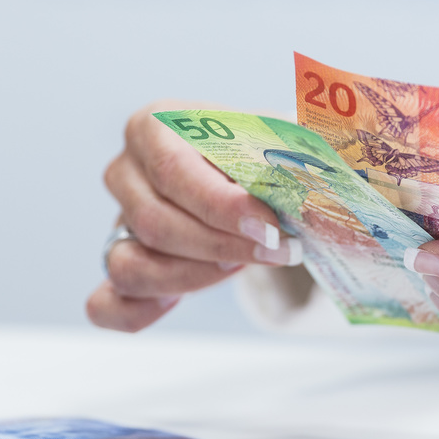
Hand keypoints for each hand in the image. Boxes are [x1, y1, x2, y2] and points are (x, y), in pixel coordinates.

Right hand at [87, 100, 302, 332]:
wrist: (250, 174)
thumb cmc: (262, 155)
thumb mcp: (279, 138)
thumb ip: (295, 152)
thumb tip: (332, 177)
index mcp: (154, 125)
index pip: (174, 170)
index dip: (221, 206)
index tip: (271, 227)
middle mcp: (125, 170)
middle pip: (155, 222)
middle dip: (221, 246)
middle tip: (277, 252)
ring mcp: (115, 220)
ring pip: (131, 265)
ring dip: (193, 277)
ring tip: (241, 265)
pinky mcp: (120, 264)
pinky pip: (107, 303)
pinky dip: (135, 313)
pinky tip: (173, 306)